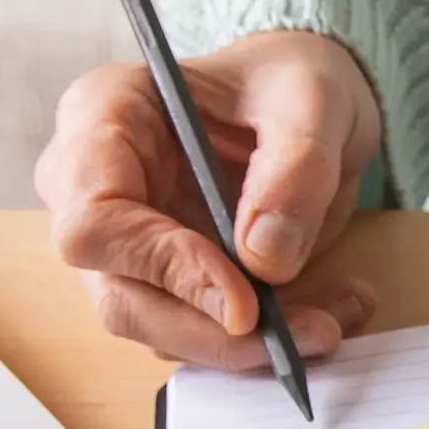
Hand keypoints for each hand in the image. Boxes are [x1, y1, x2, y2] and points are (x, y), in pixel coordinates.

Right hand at [35, 30, 382, 368]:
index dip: (163, 268)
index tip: (244, 302)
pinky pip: (203, 333)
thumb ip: (295, 170)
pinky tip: (329, 313)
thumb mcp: (313, 101)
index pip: (95, 220)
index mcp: (103, 118)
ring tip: (336, 319)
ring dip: (249, 346)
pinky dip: (266, 342)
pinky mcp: (166, 283)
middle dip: (214, 332)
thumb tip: (265, 260)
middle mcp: (93, 187)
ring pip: (160, 329)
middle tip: (310, 334)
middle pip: (119, 295)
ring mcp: (125, 243)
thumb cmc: (291, 82)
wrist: (304, 107)